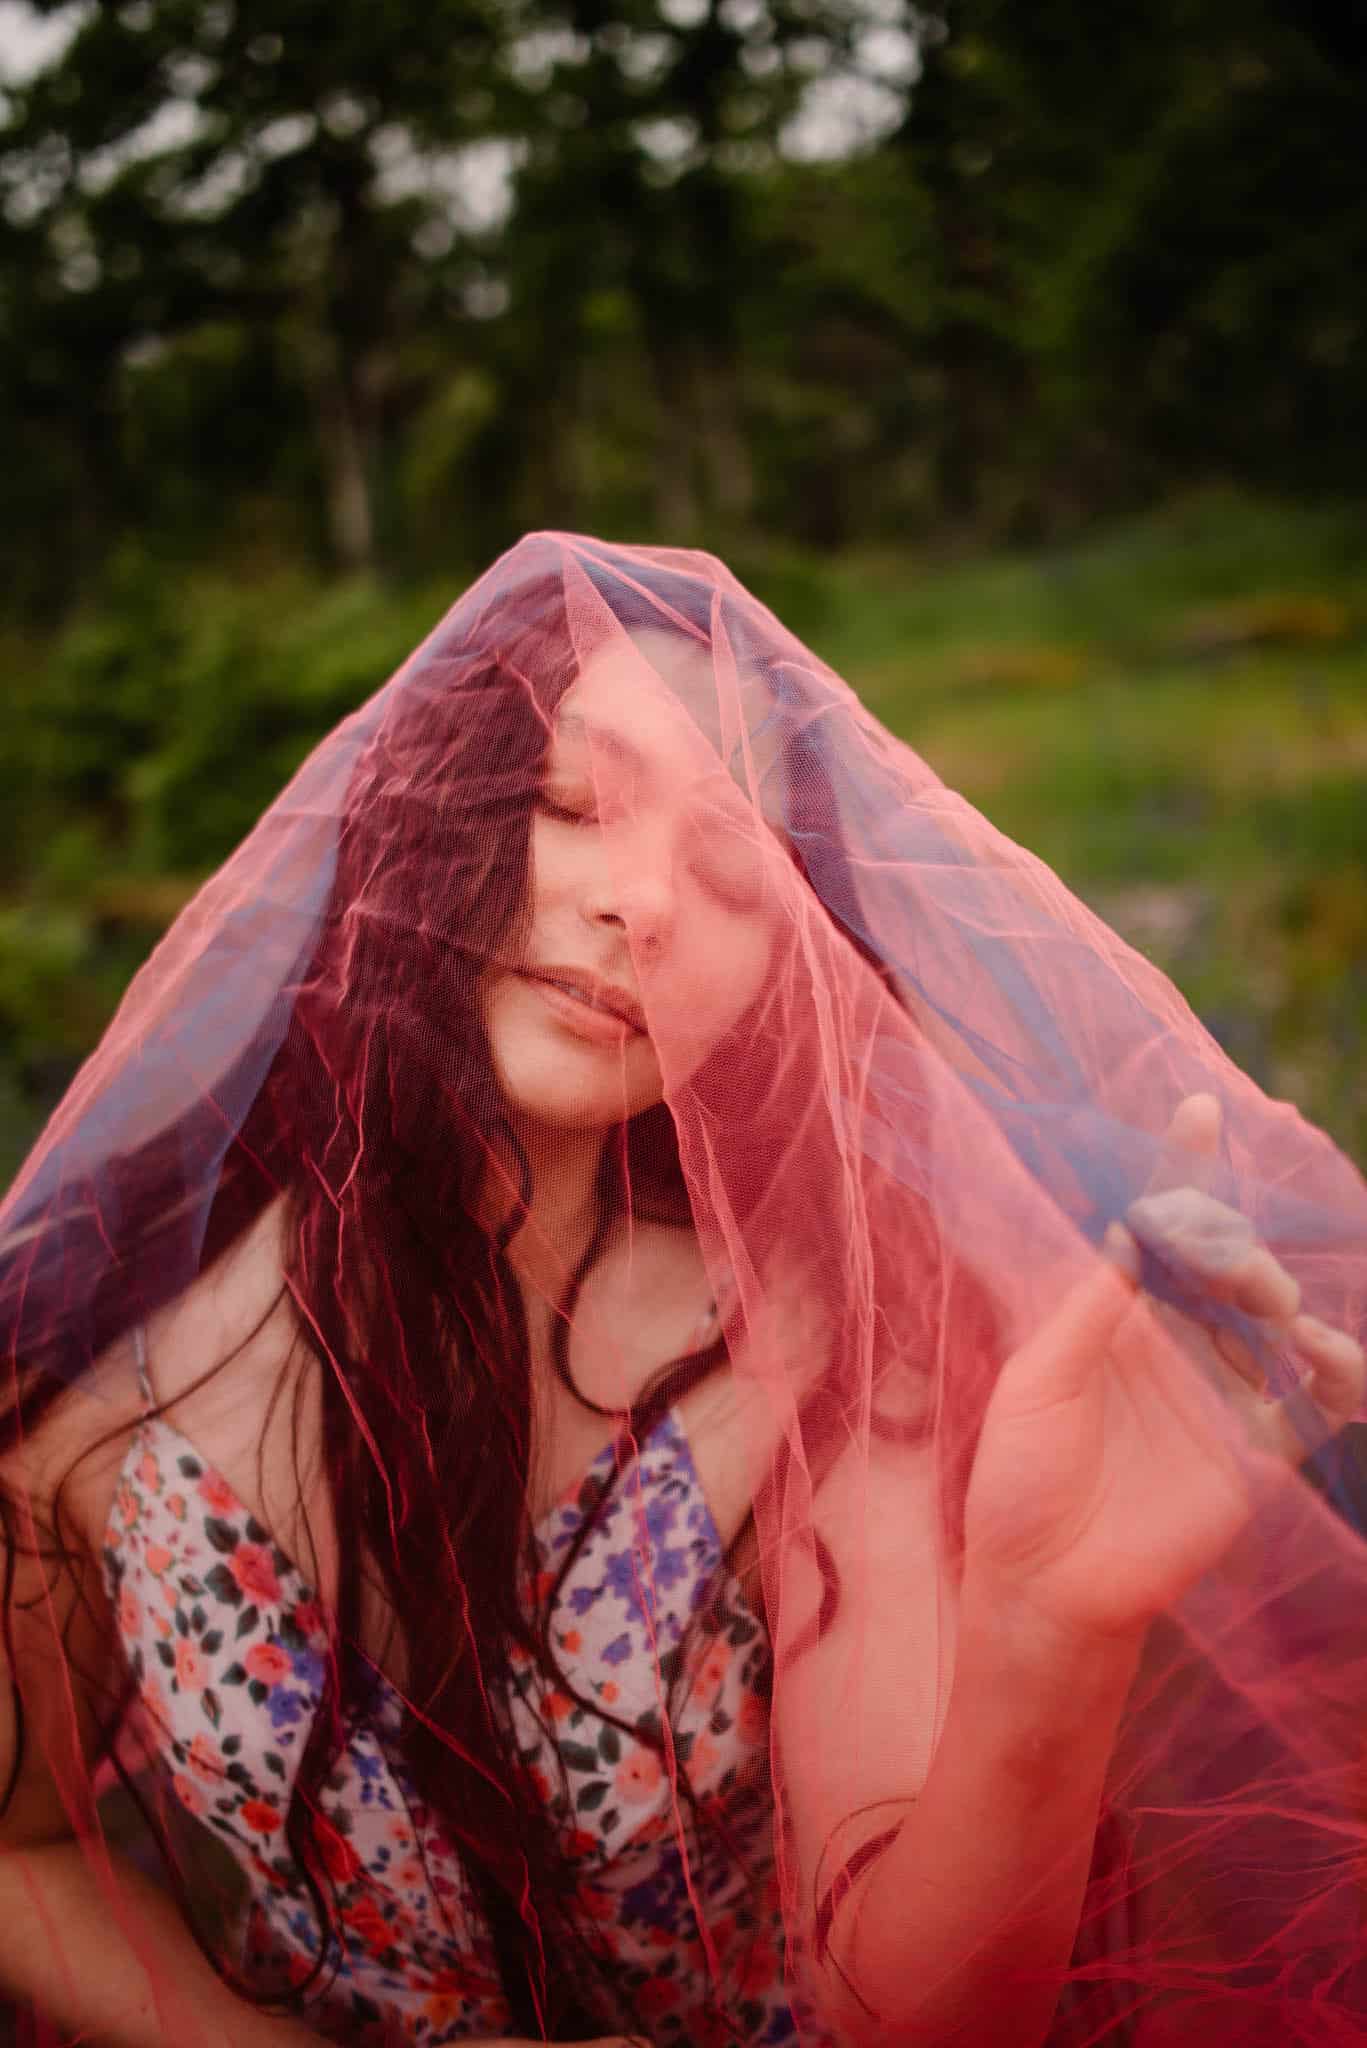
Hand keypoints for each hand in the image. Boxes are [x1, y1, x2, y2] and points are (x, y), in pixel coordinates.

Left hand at [962, 1092, 1364, 1647]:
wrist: (1047, 1588)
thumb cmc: (1021, 1481)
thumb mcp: (1038, 1380)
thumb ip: (1089, 1306)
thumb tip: (1129, 1226)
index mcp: (1115, 1316)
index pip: (1154, 1228)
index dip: (1179, 1169)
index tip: (1198, 1108)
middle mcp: (1175, 1344)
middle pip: (1223, 1263)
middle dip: (1234, 1242)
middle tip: (1229, 1259)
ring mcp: (1220, 1394)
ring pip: (1272, 1319)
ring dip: (1276, 1296)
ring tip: (1266, 1301)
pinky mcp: (1256, 1450)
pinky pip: (1313, 1400)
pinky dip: (1337, 1370)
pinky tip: (1330, 1355)